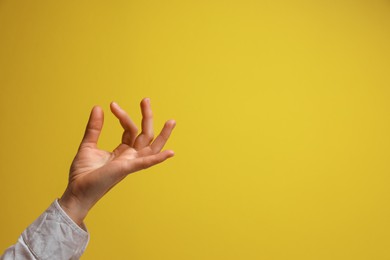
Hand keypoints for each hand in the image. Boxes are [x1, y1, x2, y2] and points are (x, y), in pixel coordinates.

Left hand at [59, 98, 175, 225]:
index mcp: (123, 152)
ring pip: (152, 147)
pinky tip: (170, 153)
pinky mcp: (126, 169)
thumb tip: (98, 107)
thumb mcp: (88, 145)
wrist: (76, 192)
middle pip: (145, 135)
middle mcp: (130, 157)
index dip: (123, 116)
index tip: (112, 105)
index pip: (130, 130)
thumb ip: (94, 128)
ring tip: (171, 121)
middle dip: (147, 117)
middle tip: (146, 100)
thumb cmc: (83, 174)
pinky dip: (158, 158)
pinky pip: (145, 163)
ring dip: (163, 135)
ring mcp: (130, 163)